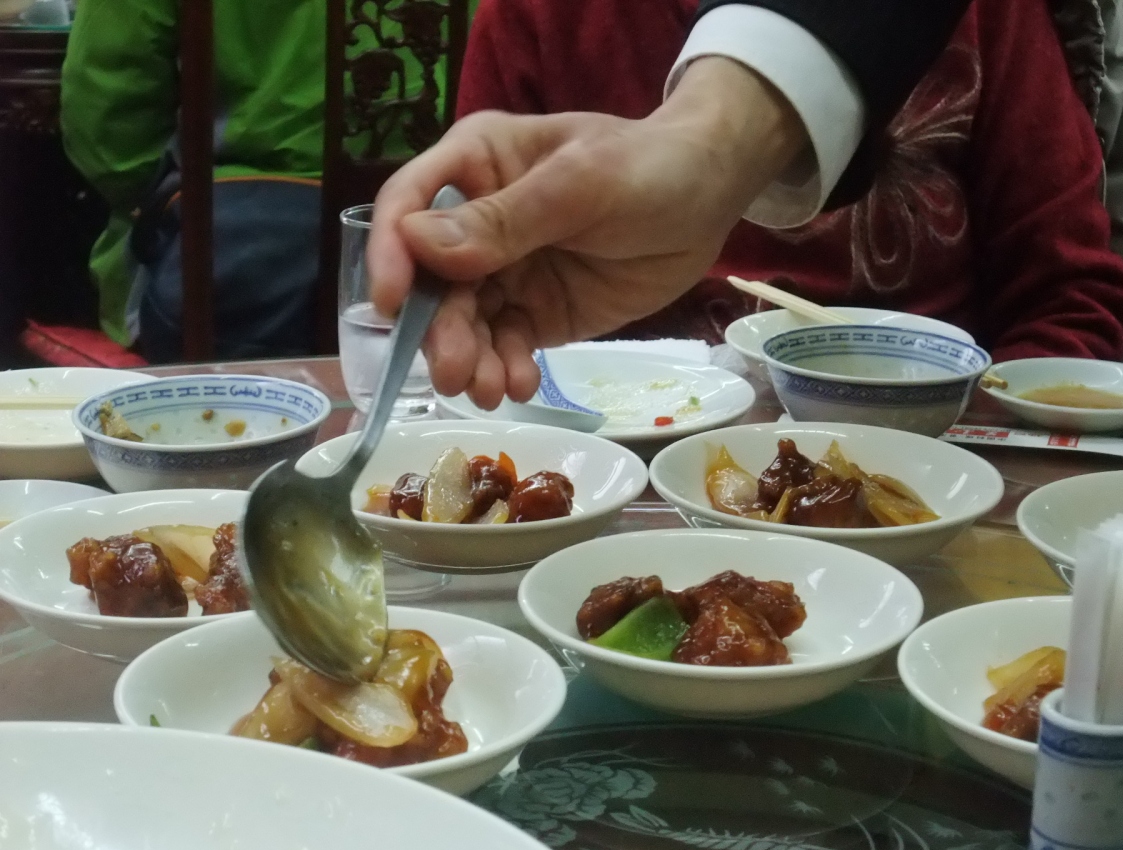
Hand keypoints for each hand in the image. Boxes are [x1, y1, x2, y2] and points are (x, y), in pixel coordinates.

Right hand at [368, 57, 805, 408]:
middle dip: (439, 331)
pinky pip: (506, 345)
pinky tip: (520, 384)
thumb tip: (419, 244)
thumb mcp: (580, 186)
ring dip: (469, 360)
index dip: (390, 254)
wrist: (710, 200)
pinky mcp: (537, 312)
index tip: (390, 304)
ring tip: (491, 391)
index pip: (408, 206)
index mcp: (476, 164)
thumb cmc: (647, 169)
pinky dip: (506, 368)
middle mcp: (476, 221)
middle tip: (455, 375)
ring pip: (465, 322)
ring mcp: (506, 271)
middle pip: (432, 280)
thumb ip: (504, 219)